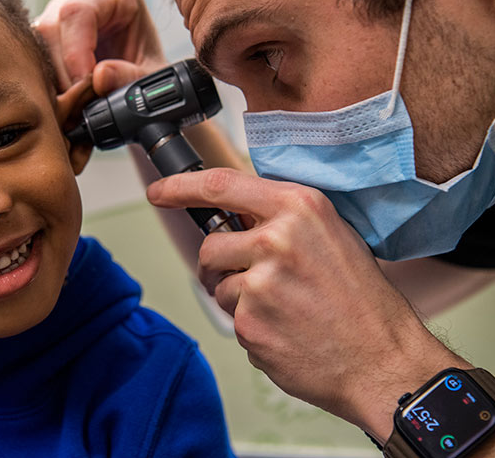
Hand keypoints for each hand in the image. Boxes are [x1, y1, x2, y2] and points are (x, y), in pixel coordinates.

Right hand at [34, 0, 167, 97]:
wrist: (144, 80)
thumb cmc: (152, 71)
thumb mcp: (153, 79)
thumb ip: (132, 78)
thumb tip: (99, 77)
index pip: (79, 10)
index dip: (76, 51)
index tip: (85, 85)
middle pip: (52, 26)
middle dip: (63, 71)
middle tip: (80, 105)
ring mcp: (62, 12)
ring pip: (38, 42)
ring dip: (53, 79)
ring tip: (76, 107)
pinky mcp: (49, 35)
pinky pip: (35, 56)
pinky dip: (47, 81)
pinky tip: (65, 101)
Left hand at [146, 168, 470, 440]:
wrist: (383, 359)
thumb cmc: (361, 300)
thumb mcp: (330, 235)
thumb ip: (281, 218)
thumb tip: (232, 215)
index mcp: (299, 208)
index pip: (220, 184)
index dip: (181, 187)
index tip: (160, 191)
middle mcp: (277, 239)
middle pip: (210, 246)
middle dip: (220, 266)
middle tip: (255, 283)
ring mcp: (261, 282)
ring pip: (216, 286)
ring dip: (237, 299)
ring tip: (281, 309)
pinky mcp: (250, 322)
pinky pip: (231, 319)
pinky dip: (251, 328)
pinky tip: (285, 331)